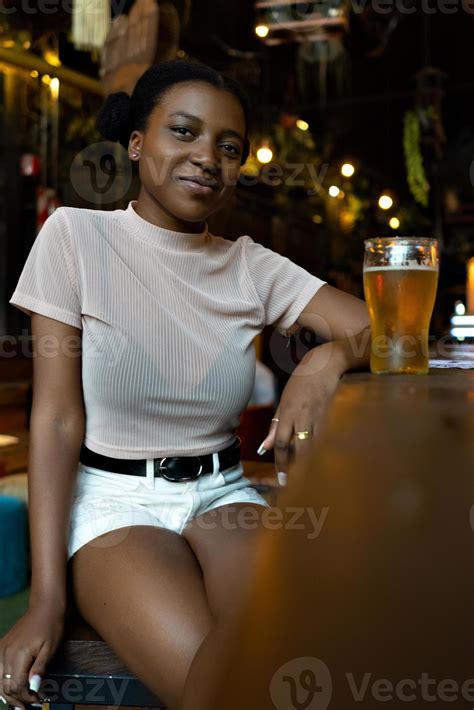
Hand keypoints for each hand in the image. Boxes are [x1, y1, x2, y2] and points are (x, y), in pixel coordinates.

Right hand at [0, 602, 64, 708]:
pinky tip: (10, 689)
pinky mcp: (2, 647)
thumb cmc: (51, 625)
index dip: (27, 697)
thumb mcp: (51, 647)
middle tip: (32, 705)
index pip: (17, 686)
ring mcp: (2, 649)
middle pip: (6, 686)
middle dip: (18, 699)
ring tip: (20, 703)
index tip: (39, 700)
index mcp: (19, 654)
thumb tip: (34, 687)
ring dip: (9, 694)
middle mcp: (6, 653)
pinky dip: (3, 682)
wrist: (44, 606)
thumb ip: (40, 668)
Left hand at [257, 345, 343, 479]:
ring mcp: (321, 416)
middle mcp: (304, 416)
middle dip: (298, 468)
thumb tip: (265, 447)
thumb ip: (276, 424)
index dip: (281, 462)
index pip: (282, 442)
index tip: (281, 479)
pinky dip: (325, 450)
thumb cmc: (302, 382)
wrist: (325, 364)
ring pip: (316, 446)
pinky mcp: (334, 415)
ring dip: (312, 462)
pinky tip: (325, 459)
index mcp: (288, 412)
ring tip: (310, 478)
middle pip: (301, 449)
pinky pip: (329, 438)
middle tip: (296, 484)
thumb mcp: (284, 401)